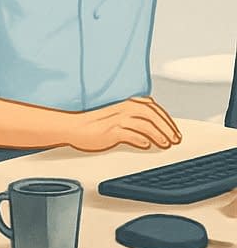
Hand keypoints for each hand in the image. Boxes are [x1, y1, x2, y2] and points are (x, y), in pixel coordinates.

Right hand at [65, 96, 181, 151]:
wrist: (72, 127)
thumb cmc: (92, 123)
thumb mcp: (115, 115)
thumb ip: (132, 118)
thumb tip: (152, 128)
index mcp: (125, 103)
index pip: (152, 107)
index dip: (166, 119)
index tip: (174, 130)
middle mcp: (122, 108)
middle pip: (152, 114)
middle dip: (167, 127)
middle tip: (175, 139)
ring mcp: (116, 119)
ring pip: (144, 124)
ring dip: (158, 135)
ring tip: (165, 144)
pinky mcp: (110, 131)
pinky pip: (129, 134)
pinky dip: (140, 139)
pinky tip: (146, 145)